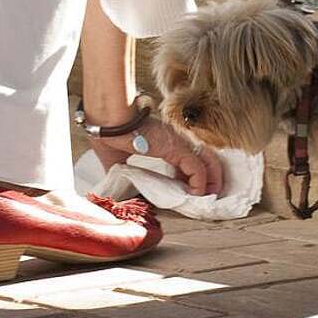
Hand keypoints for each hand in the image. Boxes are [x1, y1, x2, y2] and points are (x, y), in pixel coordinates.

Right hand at [89, 115, 223, 196]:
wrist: (105, 120)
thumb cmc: (109, 132)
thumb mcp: (117, 160)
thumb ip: (123, 174)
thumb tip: (120, 192)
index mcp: (165, 140)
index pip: (190, 158)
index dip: (193, 176)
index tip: (189, 191)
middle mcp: (177, 139)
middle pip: (207, 157)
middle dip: (211, 178)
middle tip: (206, 196)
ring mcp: (179, 141)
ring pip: (209, 161)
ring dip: (211, 181)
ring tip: (206, 198)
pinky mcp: (176, 147)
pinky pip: (197, 168)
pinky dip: (199, 184)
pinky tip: (194, 195)